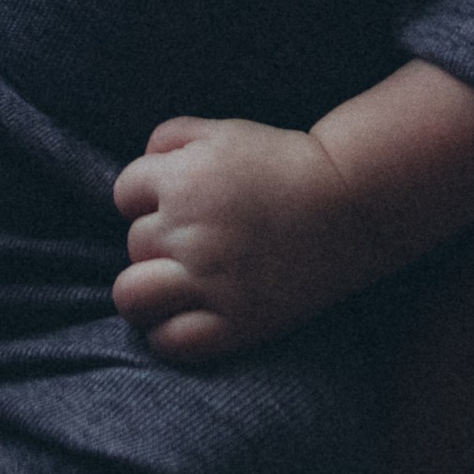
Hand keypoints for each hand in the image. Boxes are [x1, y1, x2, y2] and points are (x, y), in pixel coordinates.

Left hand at [111, 114, 374, 358]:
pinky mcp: (235, 323)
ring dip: (146, 290)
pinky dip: (167, 334)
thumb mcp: (224, 130)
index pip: (124, 194)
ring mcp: (210, 281)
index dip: (146, 197)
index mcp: (183, 180)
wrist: (349, 203)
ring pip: (132, 296)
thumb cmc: (283, 162)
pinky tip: (185, 317)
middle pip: (133, 244)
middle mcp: (188, 231)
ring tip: (171, 286)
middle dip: (156, 240)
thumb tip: (143, 165)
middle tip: (192, 240)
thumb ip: (170, 138)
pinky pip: (168, 342)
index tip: (177, 202)